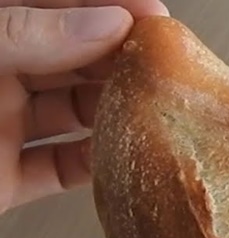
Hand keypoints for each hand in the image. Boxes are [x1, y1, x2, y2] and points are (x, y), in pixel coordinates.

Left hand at [0, 0, 168, 214]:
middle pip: (75, 60)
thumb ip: (29, 34)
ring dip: (117, 114)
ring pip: (76, 114)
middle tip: (163, 65)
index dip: (110, 6)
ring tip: (153, 110)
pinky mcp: (6, 181)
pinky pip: (62, 169)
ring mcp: (2, 128)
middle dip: (121, 61)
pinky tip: (122, 159)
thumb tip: (104, 23)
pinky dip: (97, 167)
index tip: (153, 14)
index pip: (57, 8)